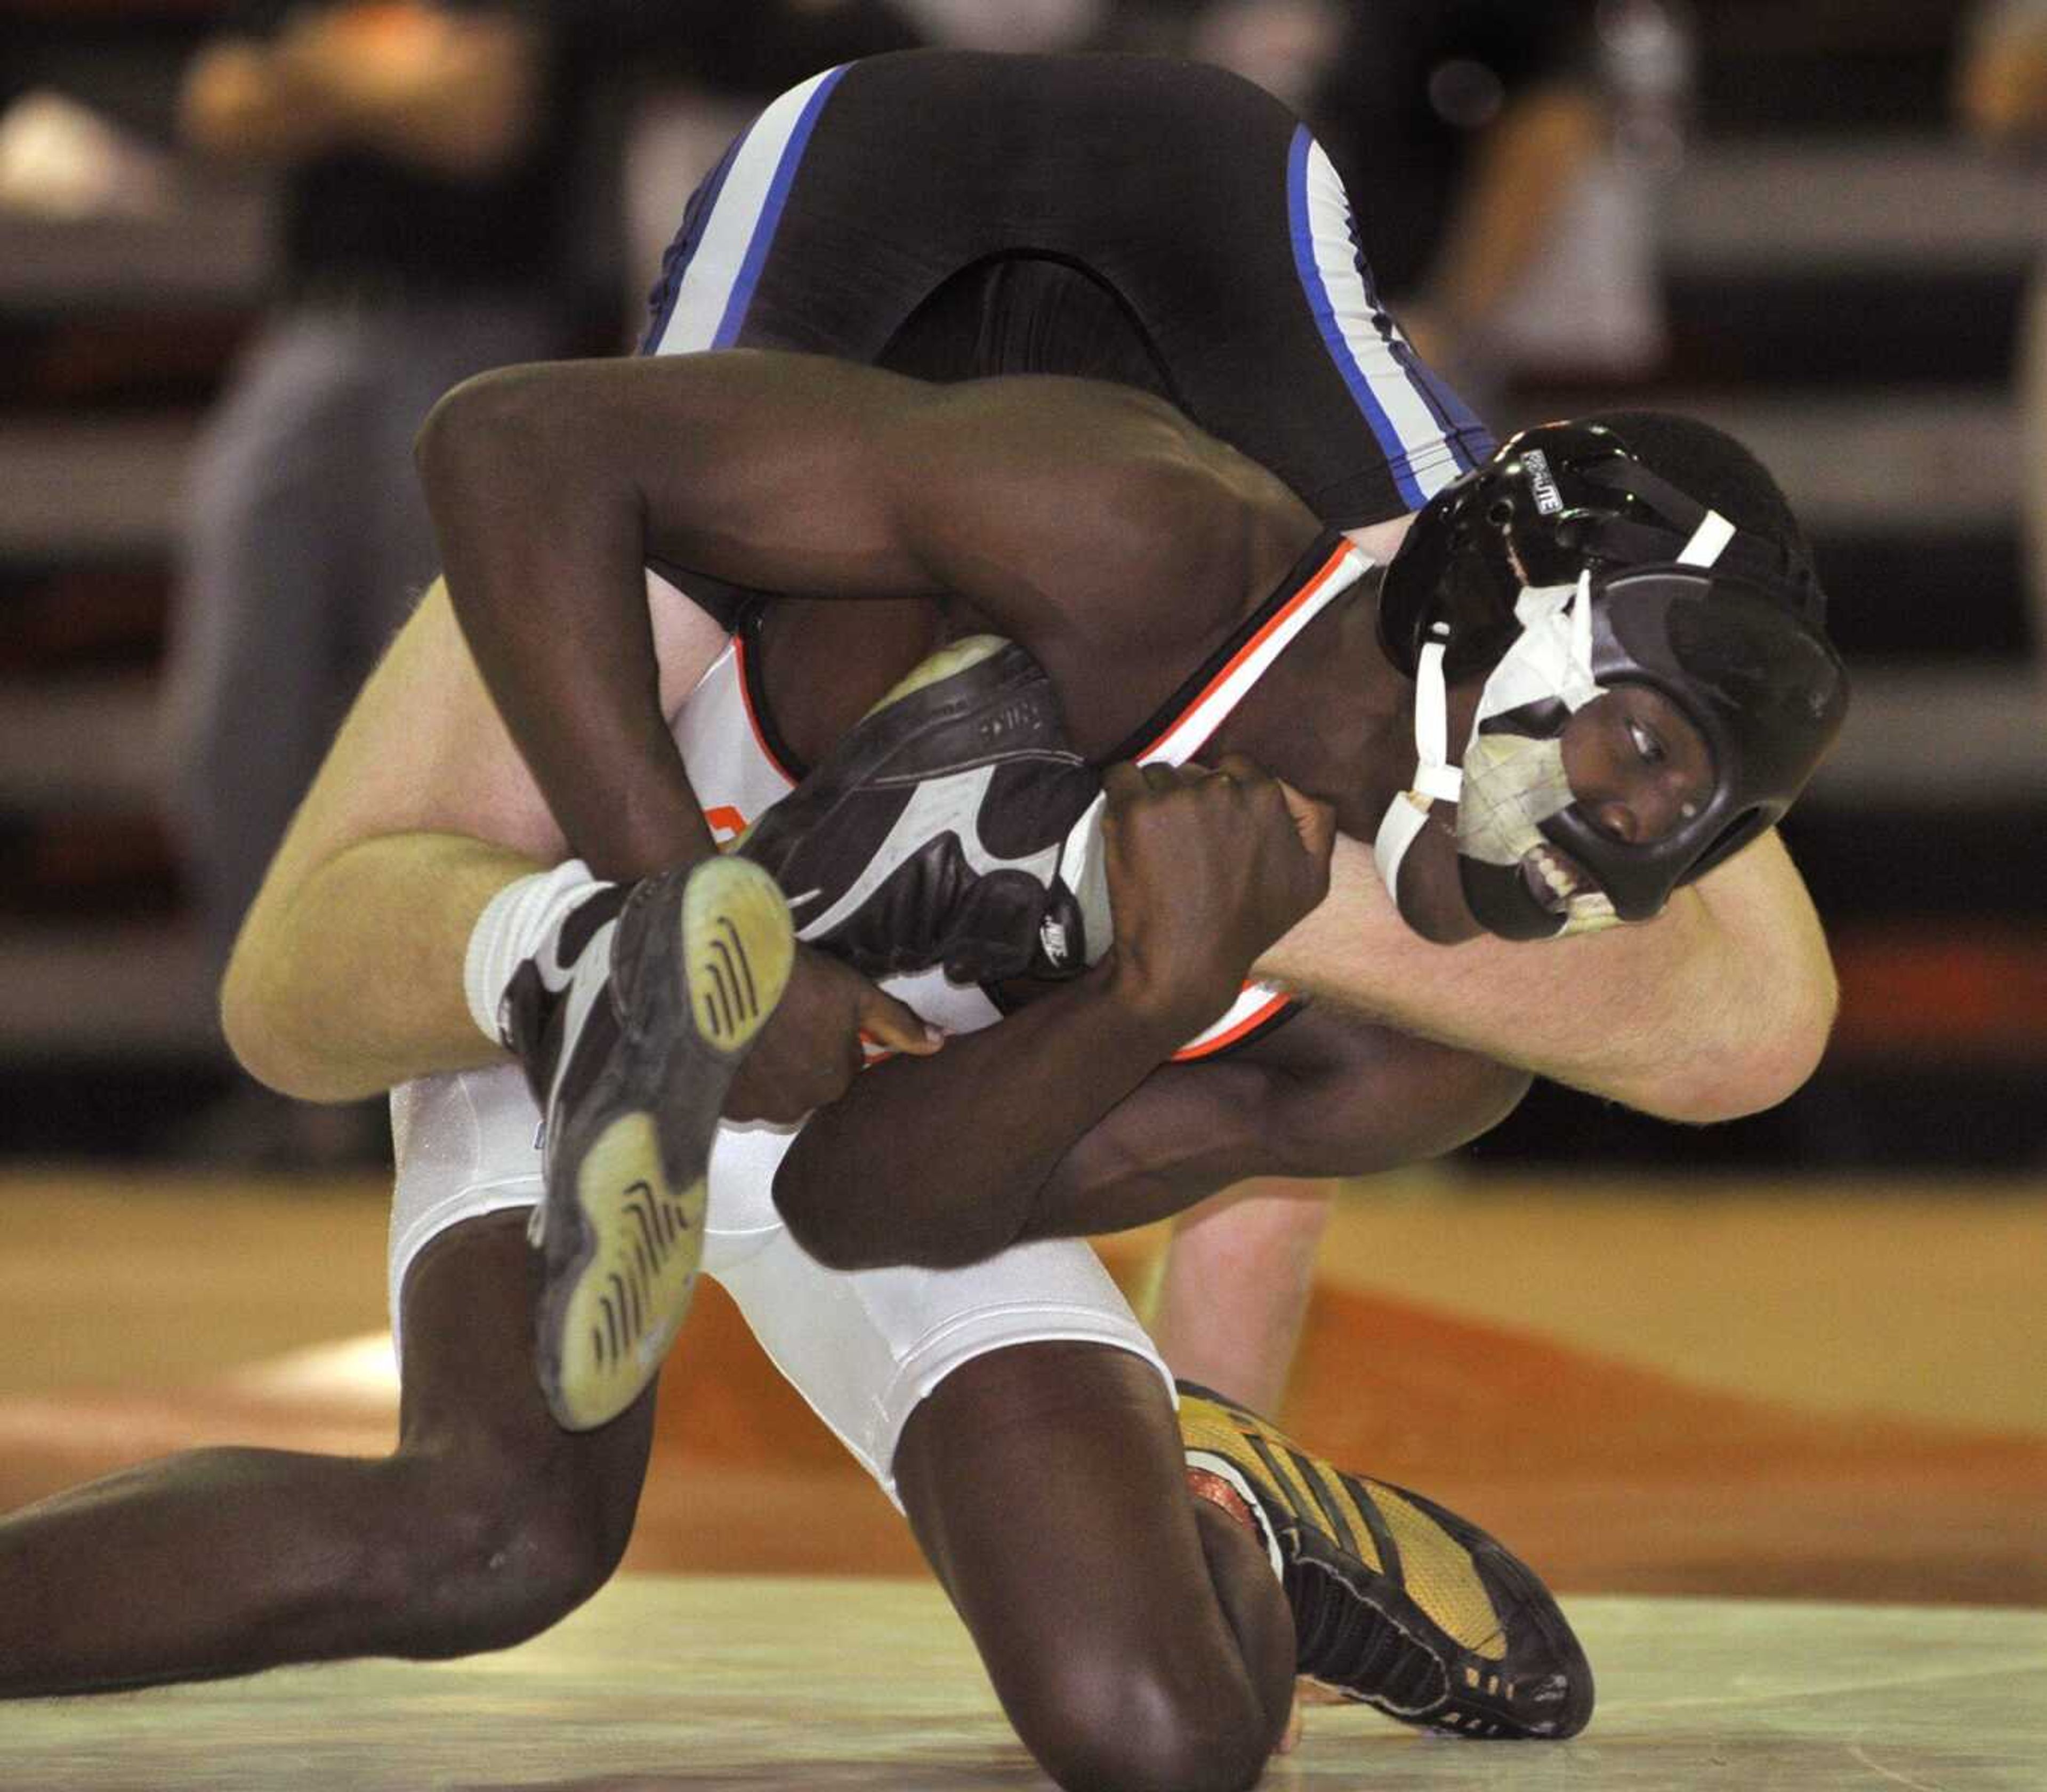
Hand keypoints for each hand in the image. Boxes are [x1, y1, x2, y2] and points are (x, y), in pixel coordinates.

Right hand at [722, 941, 940, 1123]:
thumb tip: (938, 1043)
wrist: (720, 977)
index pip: (841, 1066)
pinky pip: (735, 1093)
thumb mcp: (856, 994)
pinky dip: (735, 1074)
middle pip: (805, 1082)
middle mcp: (795, 1107)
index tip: (812, 1009)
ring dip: (766, 1067)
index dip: (828, 1035)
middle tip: (782, 1016)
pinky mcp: (717, 1101)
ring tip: (754, 1026)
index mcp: (834, 1083)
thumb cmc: (795, 981)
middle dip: (799, 1056)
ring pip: (770, 1089)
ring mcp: (752, 1108)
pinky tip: (731, 1040)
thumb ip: (897, 1023)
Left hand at [1098, 754, 1332, 1034]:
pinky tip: (1130, 832)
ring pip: (1159, 776)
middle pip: (1196, 771)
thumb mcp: (1310, 883)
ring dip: (1155, 802)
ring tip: (1159, 852)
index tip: (1212, 834)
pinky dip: (1120, 795)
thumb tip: (1294, 789)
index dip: (1221, 800)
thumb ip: (1317, 825)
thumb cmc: (1245, 928)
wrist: (1185, 964)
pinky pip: (1120, 777)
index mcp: (1266, 797)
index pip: (1236, 769)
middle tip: (1186, 849)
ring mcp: (1178, 797)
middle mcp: (1224, 788)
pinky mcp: (1136, 811)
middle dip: (1189, 800)